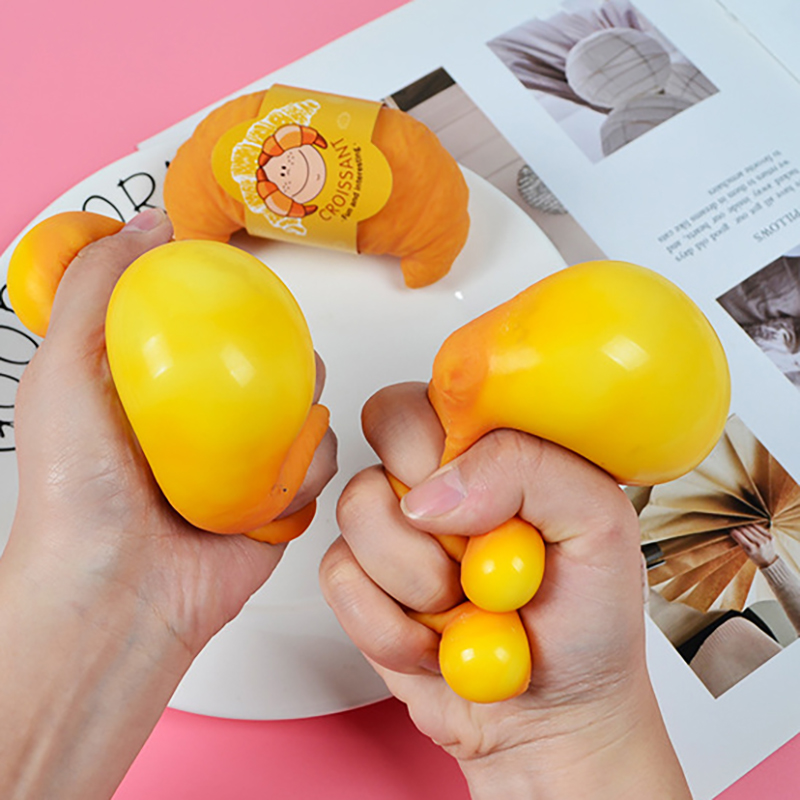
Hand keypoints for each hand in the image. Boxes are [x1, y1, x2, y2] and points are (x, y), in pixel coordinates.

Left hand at [0, 208, 336, 798]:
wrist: (118, 594)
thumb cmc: (78, 493)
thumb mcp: (65, 369)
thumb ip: (100, 289)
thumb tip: (150, 226)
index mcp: (159, 389)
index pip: (212, 327)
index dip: (237, 300)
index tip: (252, 286)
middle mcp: (203, 425)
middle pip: (269, 364)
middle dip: (287, 351)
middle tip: (277, 357)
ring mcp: (242, 465)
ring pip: (304, 410)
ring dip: (304, 411)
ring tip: (277, 431)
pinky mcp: (275, 502)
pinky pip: (316, 465)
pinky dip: (307, 467)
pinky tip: (276, 482)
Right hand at [320, 382, 688, 799]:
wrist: (554, 717)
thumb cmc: (587, 621)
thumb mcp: (599, 526)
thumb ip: (529, 470)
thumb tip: (434, 489)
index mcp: (493, 444)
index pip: (439, 386)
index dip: (447, 434)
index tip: (483, 494)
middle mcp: (439, 476)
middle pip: (382, 425)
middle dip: (431, 502)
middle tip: (473, 549)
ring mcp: (395, 529)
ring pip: (356, 508)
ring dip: (418, 577)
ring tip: (464, 605)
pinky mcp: (362, 585)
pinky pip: (339, 580)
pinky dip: (391, 626)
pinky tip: (433, 641)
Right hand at [730, 523, 776, 568]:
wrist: (770, 561)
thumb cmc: (755, 557)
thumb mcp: (746, 552)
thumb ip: (740, 542)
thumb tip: (733, 531)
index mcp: (751, 549)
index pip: (739, 536)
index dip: (733, 531)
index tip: (730, 529)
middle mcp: (759, 543)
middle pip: (744, 530)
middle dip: (738, 528)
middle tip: (735, 526)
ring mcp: (765, 539)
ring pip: (751, 527)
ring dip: (745, 526)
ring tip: (742, 526)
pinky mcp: (770, 537)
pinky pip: (759, 527)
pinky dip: (753, 526)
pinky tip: (750, 526)